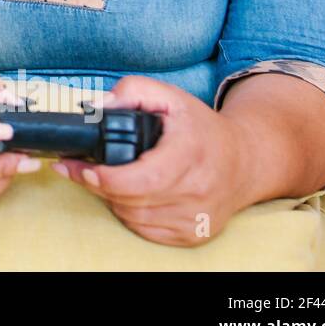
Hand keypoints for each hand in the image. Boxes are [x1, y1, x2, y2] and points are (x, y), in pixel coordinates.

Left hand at [51, 76, 250, 245]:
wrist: (245, 161)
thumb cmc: (200, 127)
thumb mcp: (169, 96)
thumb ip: (131, 91)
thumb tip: (98, 107)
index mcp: (191, 153)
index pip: (144, 178)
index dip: (108, 178)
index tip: (82, 167)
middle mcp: (198, 190)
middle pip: (131, 200)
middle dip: (97, 185)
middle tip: (79, 169)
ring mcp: (198, 217)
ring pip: (134, 217)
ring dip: (112, 199)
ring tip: (107, 178)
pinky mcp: (195, 234)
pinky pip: (146, 231)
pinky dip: (130, 214)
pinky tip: (129, 195)